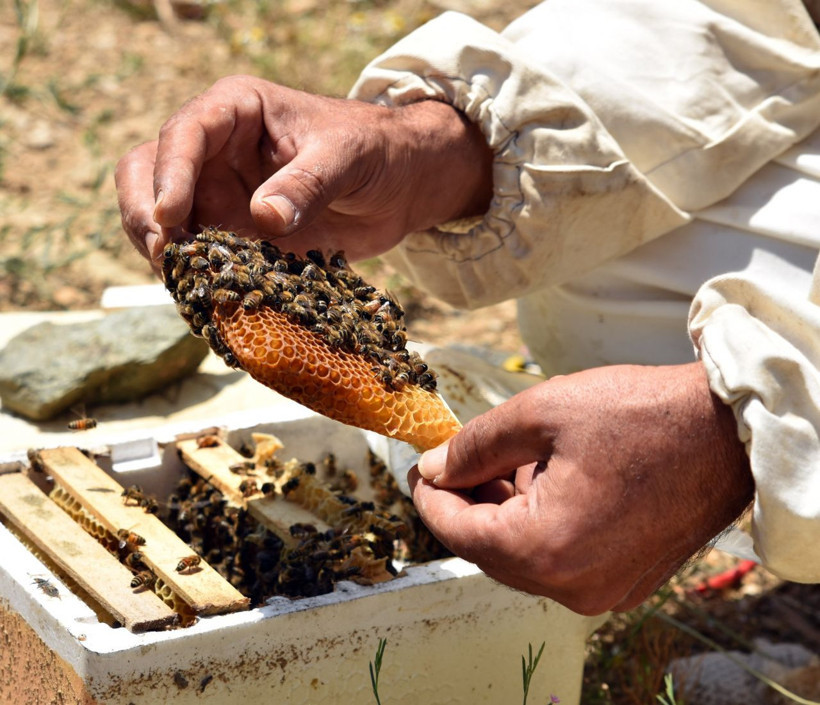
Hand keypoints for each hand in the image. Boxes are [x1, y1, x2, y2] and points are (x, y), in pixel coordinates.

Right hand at [115, 75, 492, 266]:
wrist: (399, 185)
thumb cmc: (374, 151)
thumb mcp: (347, 157)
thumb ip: (307, 183)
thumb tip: (264, 218)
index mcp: (235, 110)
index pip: (184, 134)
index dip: (169, 174)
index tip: (170, 217)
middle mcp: (214, 151)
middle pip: (147, 173)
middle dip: (145, 214)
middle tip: (164, 256)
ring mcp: (218, 195)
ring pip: (163, 220)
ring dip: (165, 251)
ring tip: (185, 283)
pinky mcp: (233, 235)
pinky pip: (201, 256)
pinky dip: (198, 276)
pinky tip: (208, 298)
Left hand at [410, 362, 753, 614]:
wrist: (724, 431)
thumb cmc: (637, 415)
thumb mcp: (540, 414)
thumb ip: (475, 447)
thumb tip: (435, 468)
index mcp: (546, 549)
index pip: (458, 532)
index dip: (430, 497)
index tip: (419, 467)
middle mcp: (573, 586)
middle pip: (488, 551)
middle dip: (466, 504)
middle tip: (457, 460)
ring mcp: (603, 591)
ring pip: (522, 558)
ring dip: (501, 515)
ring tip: (502, 464)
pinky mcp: (624, 582)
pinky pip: (558, 561)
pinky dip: (537, 528)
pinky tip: (540, 483)